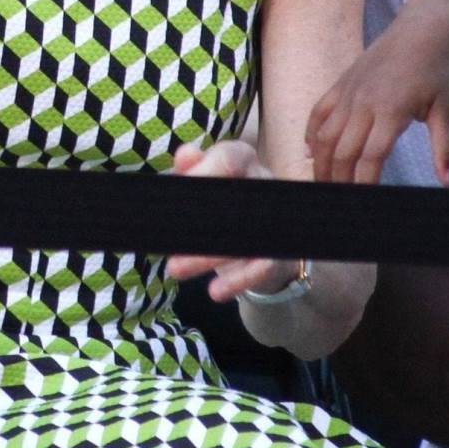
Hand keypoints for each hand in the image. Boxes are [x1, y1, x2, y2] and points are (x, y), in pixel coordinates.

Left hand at [163, 140, 302, 300]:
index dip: (201, 174)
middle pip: (234, 201)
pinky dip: (238, 280)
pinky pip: (262, 265)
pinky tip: (215, 292)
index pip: (227, 159)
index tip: (172, 195)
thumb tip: (184, 156)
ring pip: (245, 236)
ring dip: (207, 256)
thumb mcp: (203, 182)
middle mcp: (264, 182)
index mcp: (242, 158)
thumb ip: (191, 169)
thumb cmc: (220, 200)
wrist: (258, 239)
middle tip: (166, 242)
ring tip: (176, 270)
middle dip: (196, 223)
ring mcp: (277, 216)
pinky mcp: (282, 249)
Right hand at [307, 0, 448, 185]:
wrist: (420, 29)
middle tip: (336, 200)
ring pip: (324, 134)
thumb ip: (443, 147)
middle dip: (338, 179)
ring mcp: (348, 91)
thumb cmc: (436, 70)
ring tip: (321, 182)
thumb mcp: (445, 109)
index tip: (364, 200)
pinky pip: (318, 112)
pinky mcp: (341, 83)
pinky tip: (310, 151)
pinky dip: (311, 133)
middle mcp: (363, 102)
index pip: (371, 156)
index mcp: (390, 110)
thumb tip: (446, 181)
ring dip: (321, 162)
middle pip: (342, 150)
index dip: (364, 181)